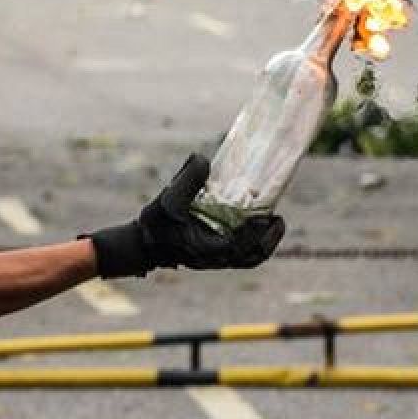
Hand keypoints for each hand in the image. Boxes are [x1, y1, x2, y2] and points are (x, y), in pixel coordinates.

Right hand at [89, 154, 286, 277]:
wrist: (141, 245)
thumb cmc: (156, 225)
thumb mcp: (170, 199)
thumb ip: (188, 179)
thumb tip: (203, 158)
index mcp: (208, 249)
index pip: (242, 246)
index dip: (257, 232)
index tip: (267, 215)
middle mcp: (215, 258)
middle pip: (252, 256)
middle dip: (268, 239)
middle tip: (276, 218)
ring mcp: (215, 260)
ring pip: (249, 258)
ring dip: (264, 243)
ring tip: (272, 223)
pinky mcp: (213, 256)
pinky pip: (240, 256)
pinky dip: (252, 245)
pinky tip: (254, 226)